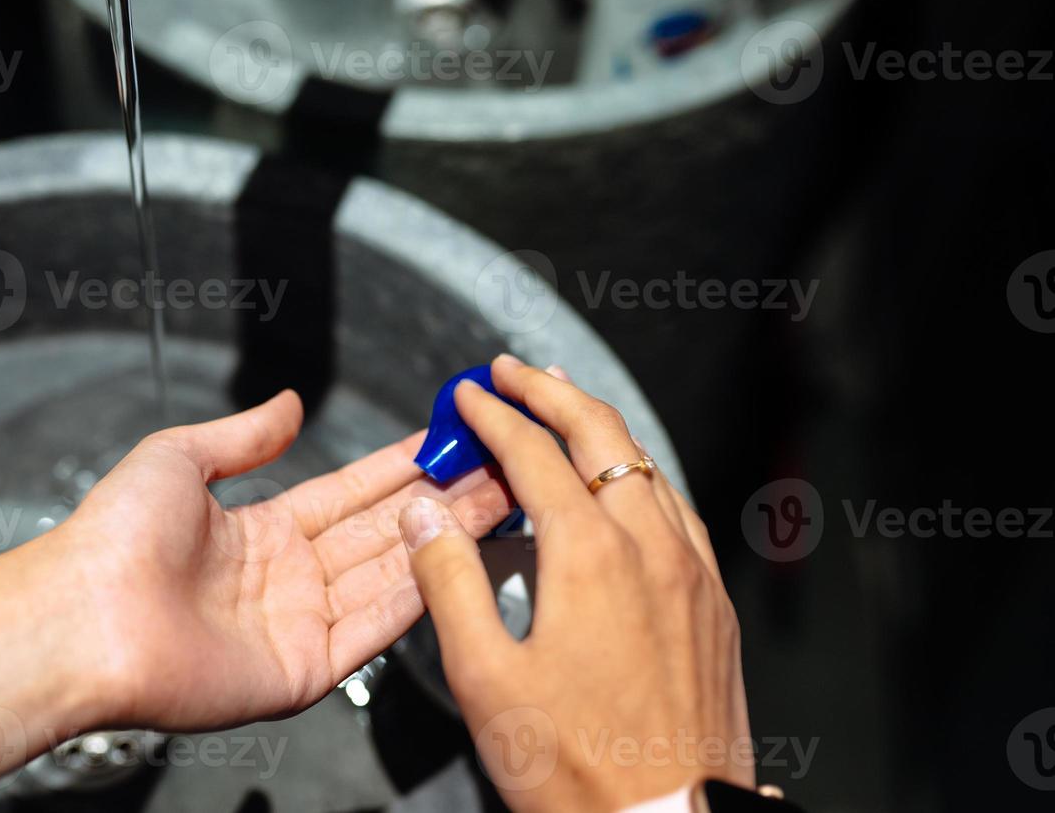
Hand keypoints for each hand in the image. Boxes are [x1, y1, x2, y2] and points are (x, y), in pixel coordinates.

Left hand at [54, 389, 511, 729]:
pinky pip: (371, 629)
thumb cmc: (112, 536)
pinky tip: (455, 559)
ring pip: (389, 575)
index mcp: (262, 532)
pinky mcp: (302, 672)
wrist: (82, 613)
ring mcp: (299, 627)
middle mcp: (288, 580)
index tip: (447, 442)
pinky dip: (416, 595)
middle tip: (498, 467)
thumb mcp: (179, 457)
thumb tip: (290, 404)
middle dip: (441, 500)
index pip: (351, 494)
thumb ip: (244, 436)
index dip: (399, 468)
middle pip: (382, 533)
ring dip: (442, 540)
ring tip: (497, 501)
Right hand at [400, 355, 750, 811]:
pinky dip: (639, 473)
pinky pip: (678, 509)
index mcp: (592, 556)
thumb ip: (449, 582)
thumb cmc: (578, 769)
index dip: (494, 415)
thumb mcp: (486, 678)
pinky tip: (623, 486)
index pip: (534, 453)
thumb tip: (426, 512)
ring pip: (648, 466)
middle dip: (551, 391)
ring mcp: (694, 574)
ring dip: (600, 426)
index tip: (467, 393)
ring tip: (564, 405)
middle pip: (602, 435)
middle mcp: (652, 548)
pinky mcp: (714, 605)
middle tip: (512, 371)